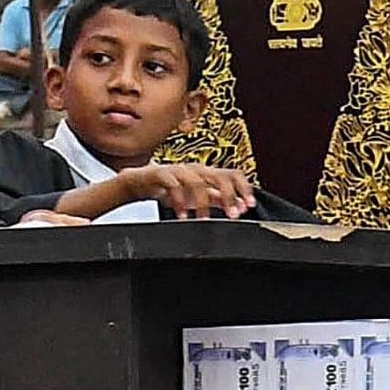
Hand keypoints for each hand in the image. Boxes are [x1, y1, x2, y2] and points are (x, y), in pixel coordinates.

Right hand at [117, 162, 259, 218]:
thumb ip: (218, 199)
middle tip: (232, 215)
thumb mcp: (198, 196)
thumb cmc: (170, 187)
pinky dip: (179, 202)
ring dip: (203, 203)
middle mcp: (196, 169)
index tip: (249, 206)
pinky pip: (173, 186)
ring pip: (197, 182)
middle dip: (228, 196)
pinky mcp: (161, 174)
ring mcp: (179, 170)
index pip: (232, 175)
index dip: (244, 188)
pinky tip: (183, 215)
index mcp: (207, 174)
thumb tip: (240, 205)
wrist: (140, 182)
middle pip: (219, 176)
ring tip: (204, 219)